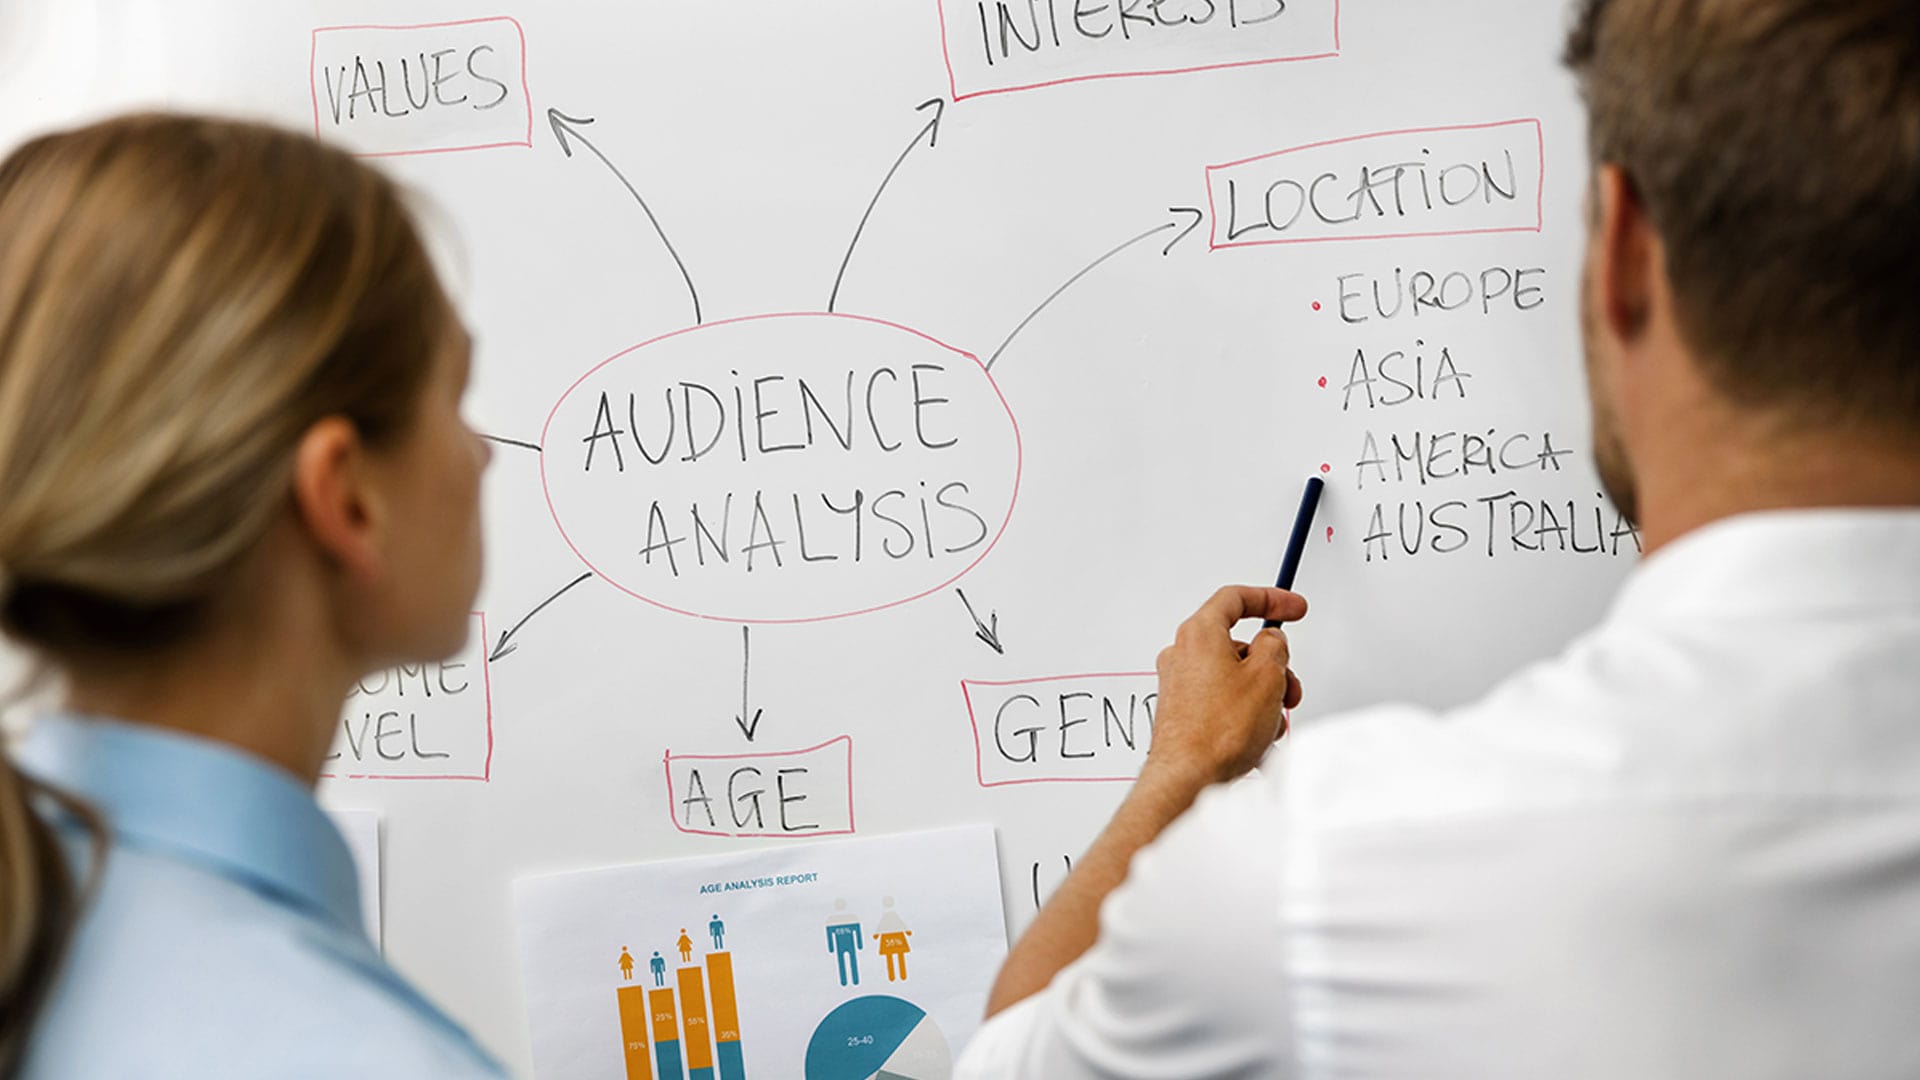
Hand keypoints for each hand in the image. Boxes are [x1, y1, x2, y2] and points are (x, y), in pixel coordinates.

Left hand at [1149, 585, 1305, 787]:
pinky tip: (1256, 742)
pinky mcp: (1183, 713)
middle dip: (1272, 668)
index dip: (1270, 598)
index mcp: (1199, 634)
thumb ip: (1274, 648)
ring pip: (1235, 680)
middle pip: (1239, 646)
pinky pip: (1224, 705)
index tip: (1293, 607)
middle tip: (1289, 688)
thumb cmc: (1218, 731)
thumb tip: (1272, 643)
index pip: (1235, 599)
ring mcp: (1181, 685)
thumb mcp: (1266, 676)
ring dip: (1262, 699)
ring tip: (1269, 725)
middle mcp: (1183, 655)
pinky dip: (1245, 718)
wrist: (1187, 778)